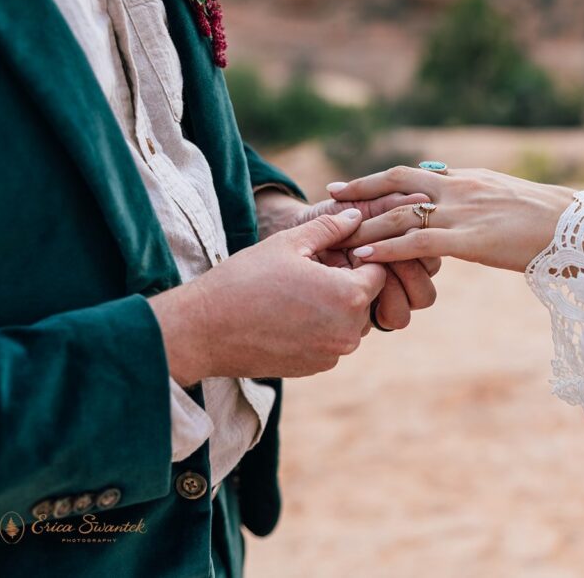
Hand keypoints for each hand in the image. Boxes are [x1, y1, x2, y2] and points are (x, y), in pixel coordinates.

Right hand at [150, 209, 386, 385]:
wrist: (204, 329)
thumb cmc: (245, 280)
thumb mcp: (288, 243)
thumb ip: (329, 228)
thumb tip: (355, 216)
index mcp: (348, 295)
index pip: (379, 271)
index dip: (360, 257)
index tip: (335, 251)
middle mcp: (348, 330)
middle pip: (367, 298)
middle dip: (349, 282)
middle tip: (314, 269)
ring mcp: (332, 353)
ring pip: (350, 322)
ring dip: (336, 306)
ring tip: (299, 291)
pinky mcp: (315, 367)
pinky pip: (332, 341)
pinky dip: (320, 327)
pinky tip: (290, 314)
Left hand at [328, 168, 574, 271]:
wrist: (576, 227)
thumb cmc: (547, 217)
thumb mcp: (505, 198)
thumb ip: (476, 198)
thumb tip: (460, 204)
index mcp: (466, 178)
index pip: (412, 174)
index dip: (377, 181)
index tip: (351, 187)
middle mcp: (459, 188)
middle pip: (397, 182)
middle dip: (360, 191)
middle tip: (330, 199)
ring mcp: (462, 213)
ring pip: (401, 214)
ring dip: (366, 226)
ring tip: (337, 235)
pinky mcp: (469, 240)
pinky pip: (418, 243)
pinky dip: (387, 250)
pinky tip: (365, 257)